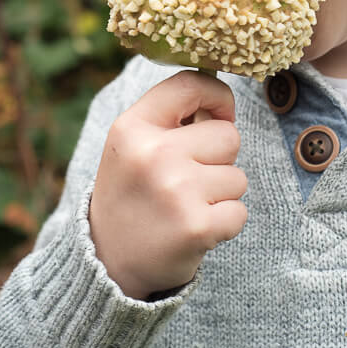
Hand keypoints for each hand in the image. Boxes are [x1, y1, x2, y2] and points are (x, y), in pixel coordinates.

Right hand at [89, 70, 246, 299]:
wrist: (107, 264)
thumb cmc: (132, 195)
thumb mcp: (132, 146)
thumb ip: (171, 118)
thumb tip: (221, 102)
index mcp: (133, 128)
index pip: (191, 83)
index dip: (217, 96)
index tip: (219, 114)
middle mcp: (154, 154)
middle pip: (229, 136)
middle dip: (219, 158)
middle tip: (186, 181)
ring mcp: (177, 191)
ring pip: (238, 177)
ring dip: (220, 194)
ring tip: (185, 206)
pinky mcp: (197, 227)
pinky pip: (239, 211)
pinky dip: (225, 223)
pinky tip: (195, 229)